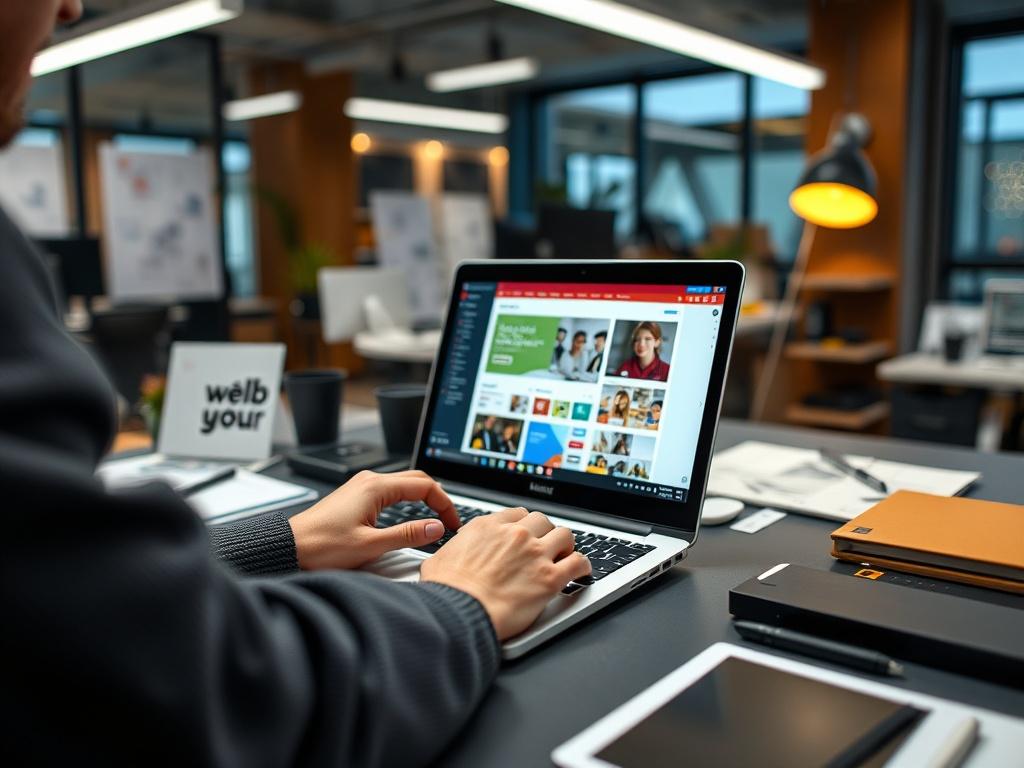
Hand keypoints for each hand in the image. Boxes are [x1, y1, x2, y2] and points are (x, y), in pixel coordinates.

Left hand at [288, 470, 459, 570]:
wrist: (290, 547)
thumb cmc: (322, 546)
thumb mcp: (371, 545)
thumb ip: (407, 535)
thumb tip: (436, 528)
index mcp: (376, 487)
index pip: (425, 486)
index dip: (444, 504)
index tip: (452, 524)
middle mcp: (369, 481)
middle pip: (417, 480)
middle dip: (437, 498)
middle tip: (449, 521)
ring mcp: (361, 487)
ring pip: (403, 485)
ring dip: (423, 499)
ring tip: (434, 519)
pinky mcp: (356, 497)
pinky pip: (390, 491)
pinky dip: (407, 501)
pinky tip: (410, 516)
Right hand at [420, 508, 590, 640]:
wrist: (461, 611)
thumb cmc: (447, 591)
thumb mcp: (439, 560)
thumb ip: (452, 552)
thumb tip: (446, 558)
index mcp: (488, 527)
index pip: (517, 514)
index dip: (524, 525)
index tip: (525, 534)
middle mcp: (515, 535)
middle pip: (542, 521)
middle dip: (545, 533)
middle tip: (544, 546)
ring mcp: (535, 554)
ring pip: (564, 535)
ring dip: (565, 545)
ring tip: (564, 556)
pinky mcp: (550, 578)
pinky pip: (578, 562)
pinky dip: (583, 566)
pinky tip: (581, 571)